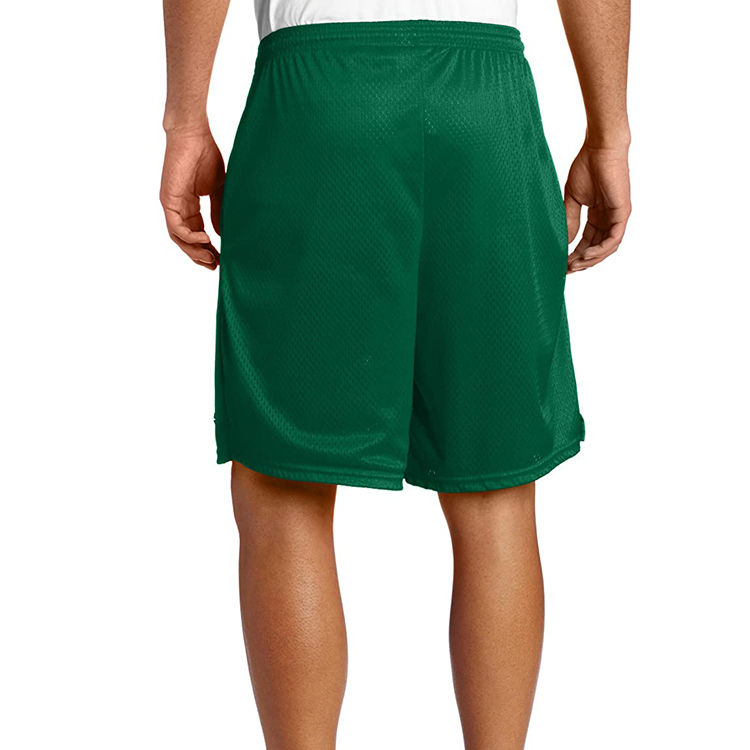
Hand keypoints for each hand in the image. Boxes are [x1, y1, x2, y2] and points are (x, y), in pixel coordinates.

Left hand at [160, 127, 224, 269]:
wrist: (193, 134)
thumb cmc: (206, 155)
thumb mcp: (218, 189)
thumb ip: (218, 211)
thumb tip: (221, 234)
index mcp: (189, 206)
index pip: (196, 234)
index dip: (208, 248)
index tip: (222, 259)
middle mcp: (178, 208)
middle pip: (186, 241)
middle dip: (200, 255)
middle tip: (216, 266)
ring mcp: (172, 205)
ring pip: (179, 238)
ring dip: (194, 251)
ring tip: (211, 259)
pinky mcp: (168, 200)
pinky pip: (176, 227)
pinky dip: (190, 237)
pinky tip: (205, 239)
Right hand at [564, 141, 630, 272]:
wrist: (599, 148)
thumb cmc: (586, 167)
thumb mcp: (573, 199)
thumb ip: (570, 220)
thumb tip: (565, 242)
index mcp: (597, 216)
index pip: (587, 242)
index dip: (574, 254)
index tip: (560, 264)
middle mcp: (609, 219)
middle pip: (596, 249)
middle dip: (581, 261)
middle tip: (566, 270)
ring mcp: (617, 217)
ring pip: (606, 248)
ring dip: (590, 260)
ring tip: (574, 265)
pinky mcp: (622, 213)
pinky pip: (613, 239)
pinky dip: (600, 250)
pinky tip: (586, 255)